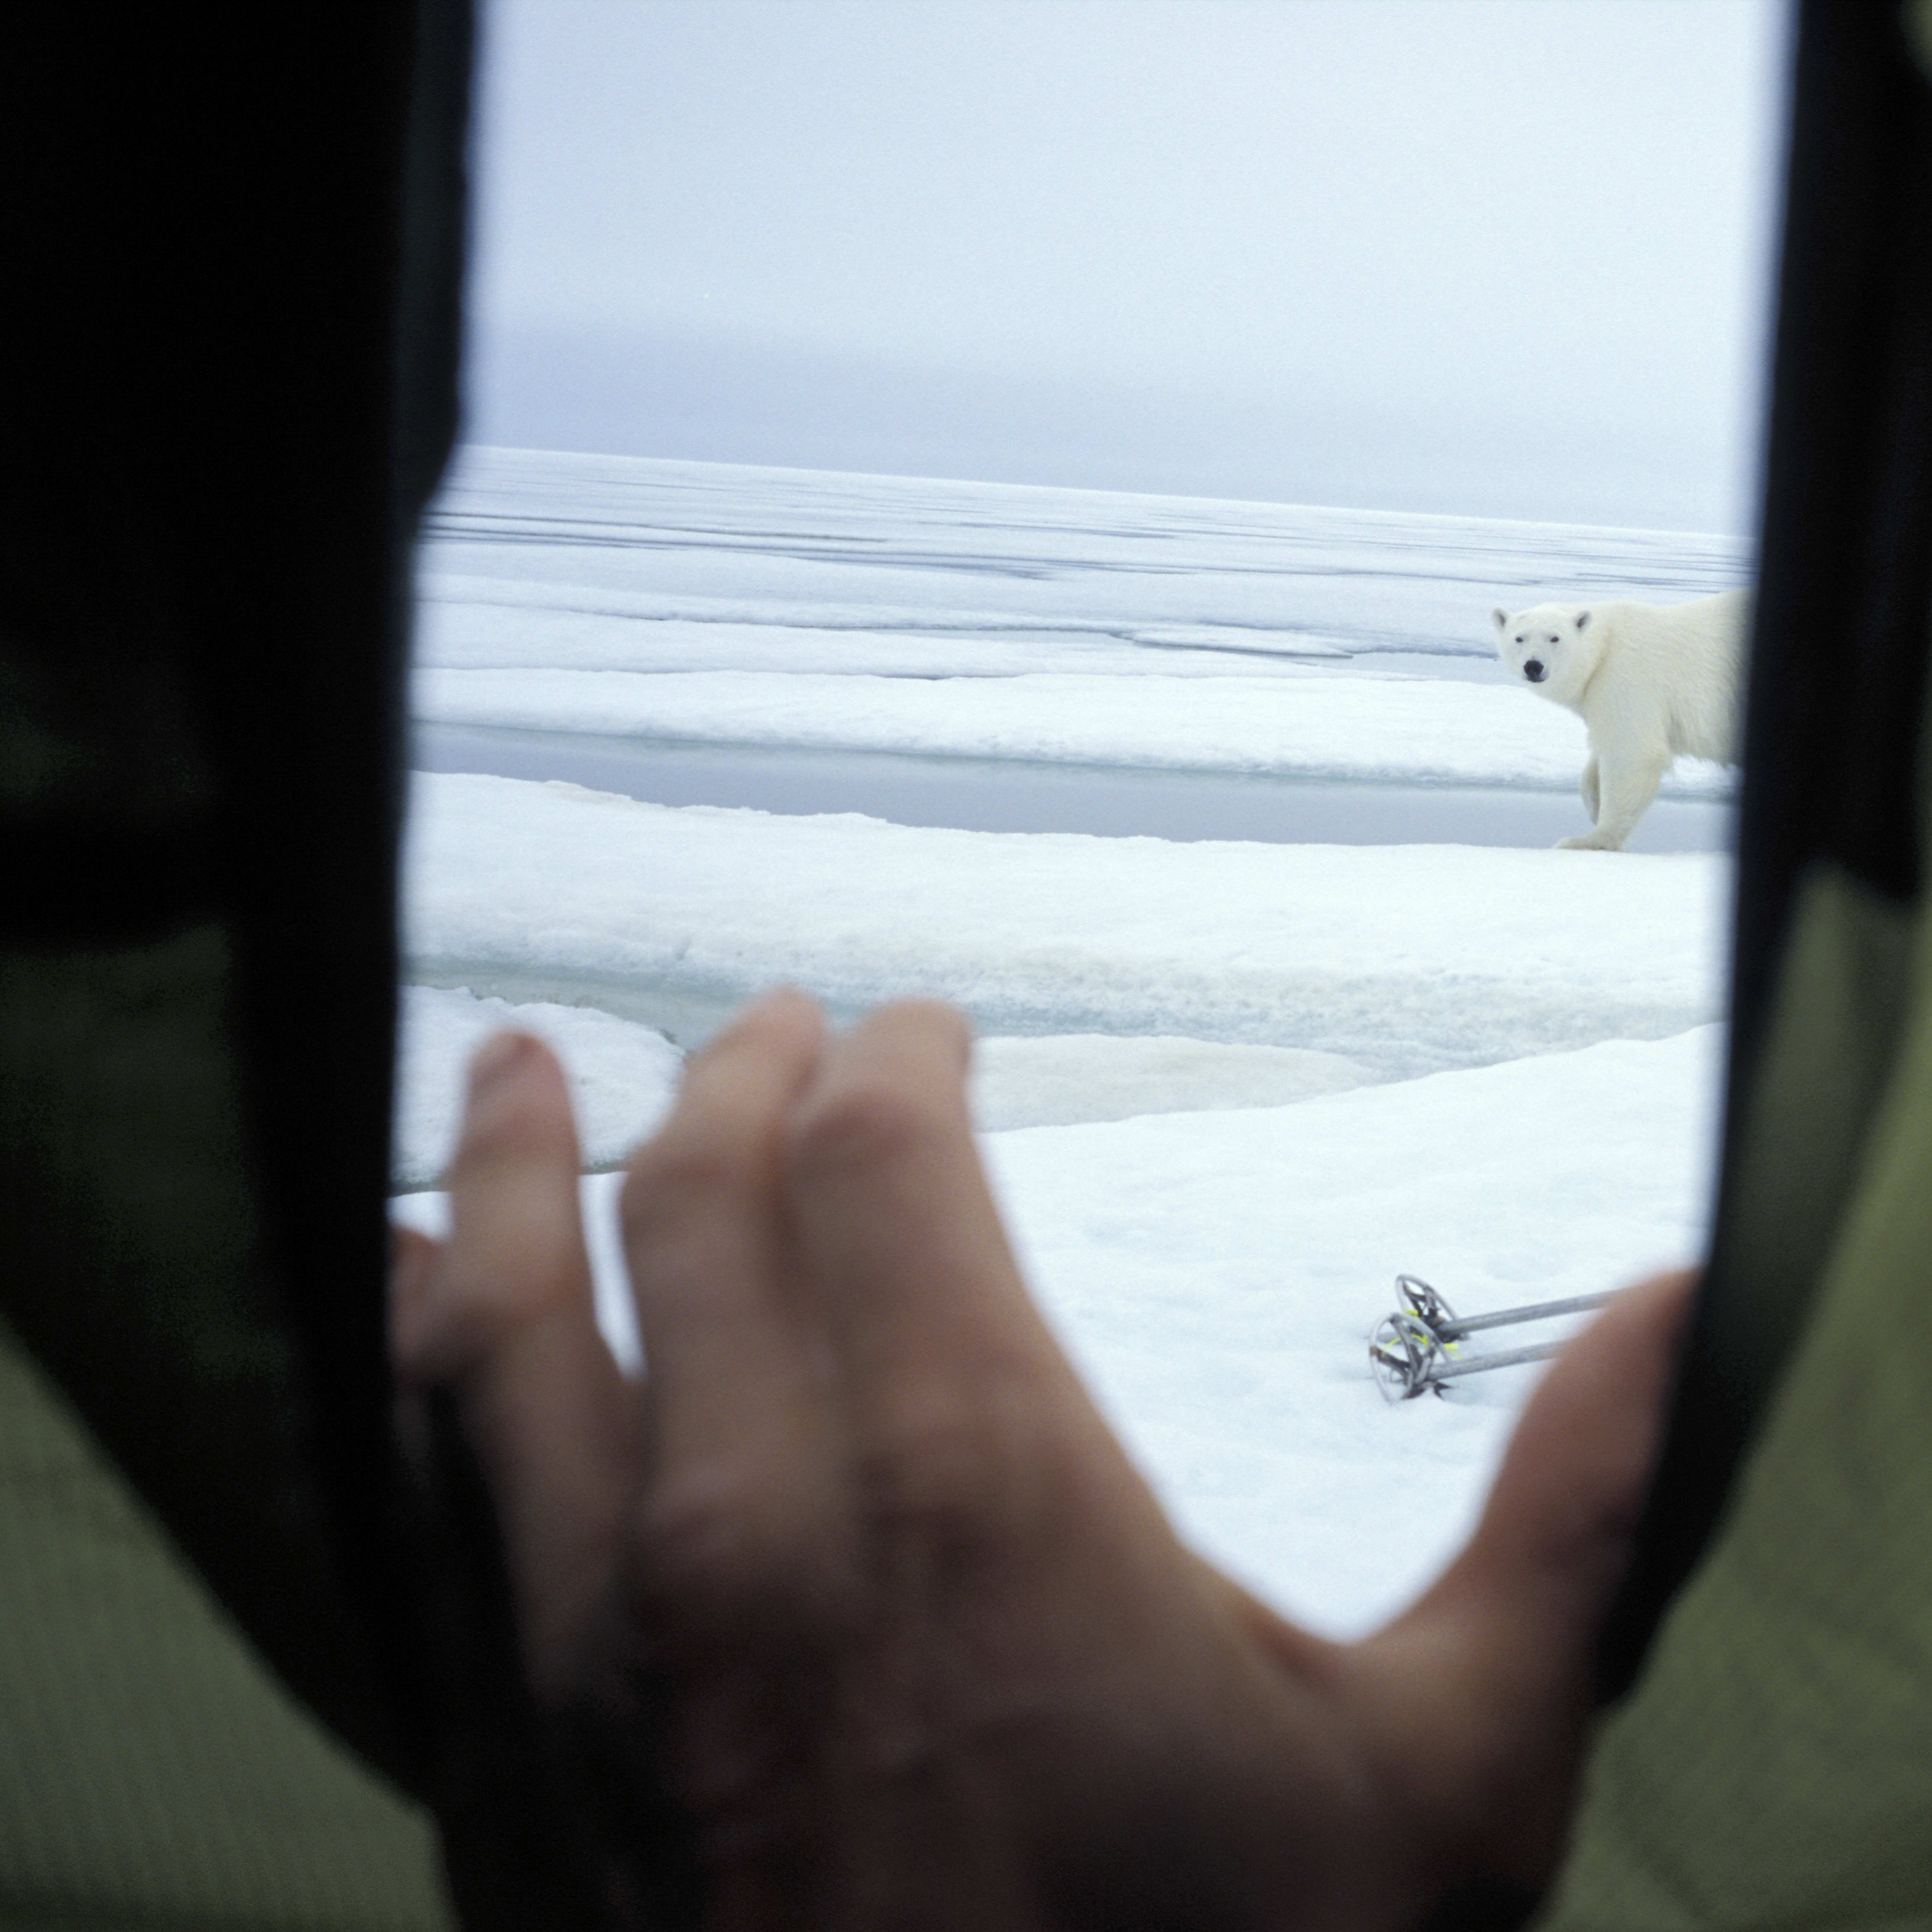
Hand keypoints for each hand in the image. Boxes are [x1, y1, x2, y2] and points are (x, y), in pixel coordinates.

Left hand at [391, 992, 1689, 1928]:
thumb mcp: (1444, 1788)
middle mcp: (750, 1527)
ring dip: (506, 1162)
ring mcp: (593, 1645)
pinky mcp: (509, 1755)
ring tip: (506, 1069)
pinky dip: (412, 1360)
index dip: (896, 1062)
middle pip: (694, 1195)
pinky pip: (424, 1490)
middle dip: (729, 1080)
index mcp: (975, 1485)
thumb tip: (1678, 1311)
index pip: (880, 1158)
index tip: (918, 1030)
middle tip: (758, 1030)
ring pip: (499, 1314)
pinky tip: (416, 1299)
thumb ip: (1560, 1519)